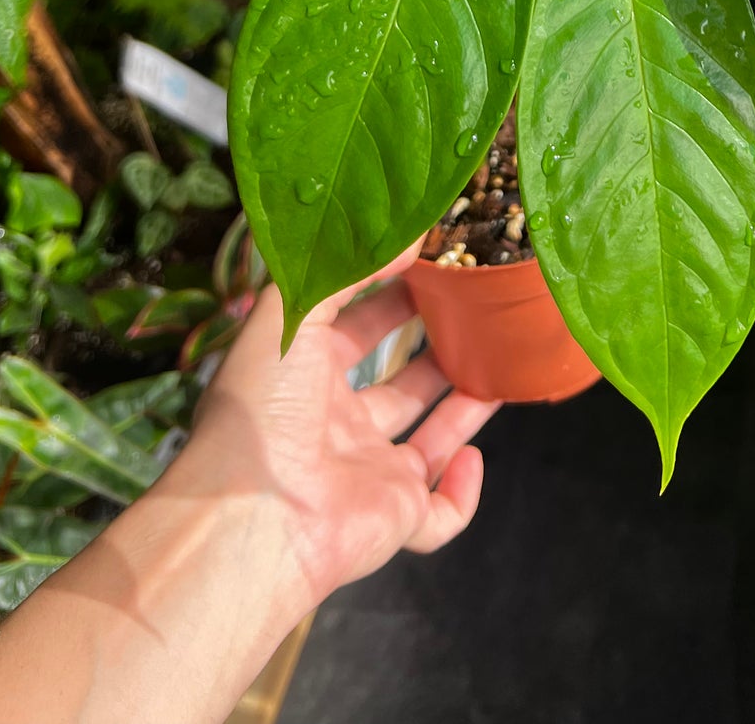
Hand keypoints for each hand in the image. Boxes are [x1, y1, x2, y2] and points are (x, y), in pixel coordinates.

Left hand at [178, 247, 496, 612]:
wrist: (254, 516)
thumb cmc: (262, 408)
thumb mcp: (289, 315)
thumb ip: (345, 271)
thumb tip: (405, 236)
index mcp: (306, 378)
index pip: (357, 328)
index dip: (393, 296)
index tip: (435, 265)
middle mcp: (338, 426)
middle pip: (398, 382)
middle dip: (436, 346)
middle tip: (475, 310)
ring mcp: (369, 474)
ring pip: (430, 439)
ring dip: (464, 405)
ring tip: (500, 362)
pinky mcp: (397, 519)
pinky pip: (441, 515)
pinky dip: (464, 493)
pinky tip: (474, 457)